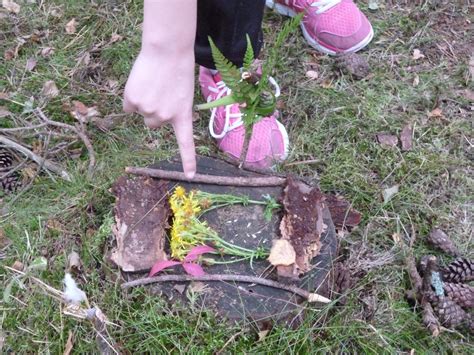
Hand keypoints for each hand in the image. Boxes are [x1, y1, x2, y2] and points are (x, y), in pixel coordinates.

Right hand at [123, 49, 195, 177]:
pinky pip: (128, 105)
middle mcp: (165, 118)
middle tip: (159, 92)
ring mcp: (148, 111)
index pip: (186, 143)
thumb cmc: (178, 68)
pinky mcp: (133, 101)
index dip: (188, 161)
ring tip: (151, 83)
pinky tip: (140, 82)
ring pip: (140, 113)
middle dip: (154, 112)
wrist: (167, 51)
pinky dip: (131, 96)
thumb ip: (171, 108)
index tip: (190, 177)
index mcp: (182, 116)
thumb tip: (150, 116)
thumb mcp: (182, 93)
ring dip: (143, 102)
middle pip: (152, 124)